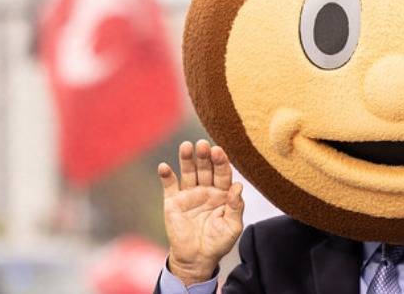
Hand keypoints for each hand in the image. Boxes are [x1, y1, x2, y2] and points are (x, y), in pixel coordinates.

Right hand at [158, 140, 243, 285]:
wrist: (196, 259)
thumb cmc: (218, 242)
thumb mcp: (232, 227)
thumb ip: (236, 207)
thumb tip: (239, 186)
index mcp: (222, 193)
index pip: (223, 173)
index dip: (221, 162)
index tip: (219, 151)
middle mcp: (206, 189)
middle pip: (205, 168)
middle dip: (204, 156)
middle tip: (203, 145)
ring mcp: (189, 194)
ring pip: (188, 172)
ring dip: (187, 159)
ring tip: (186, 146)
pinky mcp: (173, 202)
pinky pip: (169, 185)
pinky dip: (166, 175)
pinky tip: (164, 167)